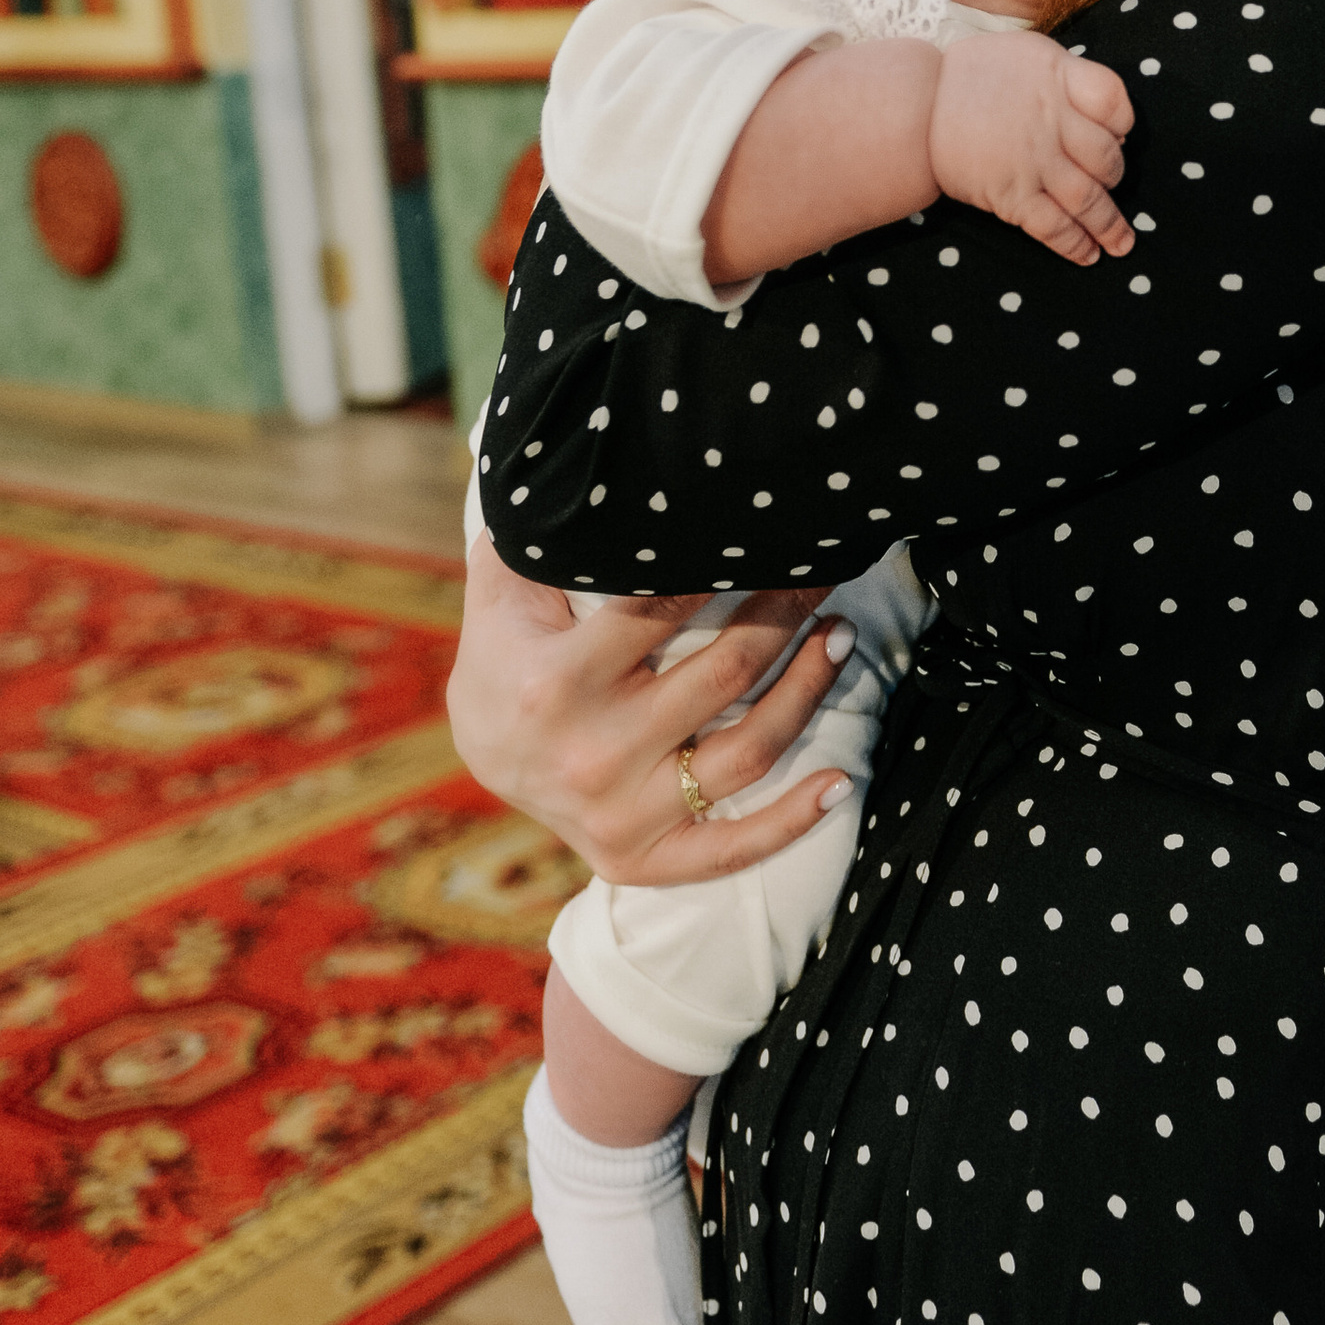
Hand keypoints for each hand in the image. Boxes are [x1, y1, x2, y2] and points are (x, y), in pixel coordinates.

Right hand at [447, 536, 855, 882]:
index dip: (724, 566)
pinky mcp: (641, 859)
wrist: (483, 760)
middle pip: (725, 674)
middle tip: (820, 575)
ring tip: (841, 638)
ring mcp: (621, 814)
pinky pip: (730, 849)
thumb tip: (568, 465)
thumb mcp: (506, 592)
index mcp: (558, 684)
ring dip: (809, 690)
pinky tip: (841, 782)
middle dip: (786, 613)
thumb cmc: (509, 657)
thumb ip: (537, 536)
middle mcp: (593, 754)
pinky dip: (792, 822)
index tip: (768, 533)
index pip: (660, 611)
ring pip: (748, 750)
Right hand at [928, 33, 1133, 264]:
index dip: (1122, 122)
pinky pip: (1054, 226)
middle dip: (1115, 175)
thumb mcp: (1027, 53)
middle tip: (1111, 183)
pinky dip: (1075, 244)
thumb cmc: (973, 75)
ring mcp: (1035, 162)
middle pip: (1107, 157)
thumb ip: (1066, 76)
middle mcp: (1053, 121)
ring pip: (1088, 199)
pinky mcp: (1013, 195)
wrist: (915, 105)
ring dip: (1109, 225)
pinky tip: (1088, 255)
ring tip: (1121, 244)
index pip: (1114, 101)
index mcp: (1058, 78)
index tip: (1116, 133)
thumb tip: (1100, 112)